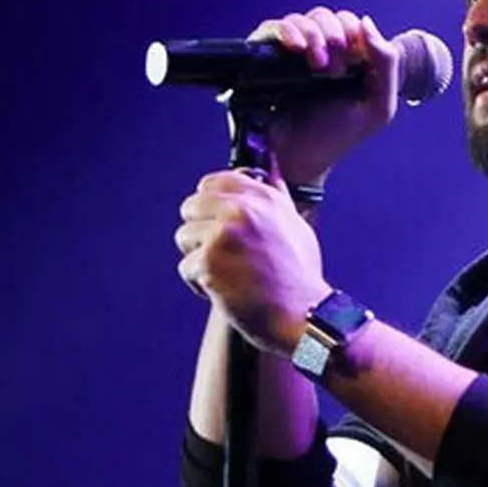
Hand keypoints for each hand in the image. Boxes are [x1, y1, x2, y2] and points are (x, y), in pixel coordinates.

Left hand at [175, 165, 331, 354]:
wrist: (303, 315)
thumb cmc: (299, 276)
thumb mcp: (295, 226)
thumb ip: (275, 197)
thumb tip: (269, 171)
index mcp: (263, 197)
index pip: (214, 182)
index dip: (210, 203)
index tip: (217, 222)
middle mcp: (242, 210)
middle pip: (191, 206)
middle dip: (200, 231)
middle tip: (222, 254)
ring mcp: (224, 235)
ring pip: (184, 237)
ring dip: (198, 258)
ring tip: (226, 274)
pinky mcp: (210, 264)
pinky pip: (186, 268)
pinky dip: (200, 284)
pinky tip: (225, 291)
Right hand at [246, 8, 399, 185]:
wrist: (301, 160)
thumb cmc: (339, 137)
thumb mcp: (378, 106)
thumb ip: (387, 64)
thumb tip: (367, 23)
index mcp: (346, 58)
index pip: (349, 23)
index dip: (353, 33)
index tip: (353, 61)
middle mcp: (318, 52)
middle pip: (325, 17)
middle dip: (333, 36)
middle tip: (334, 69)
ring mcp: (290, 55)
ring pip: (301, 20)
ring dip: (313, 34)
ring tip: (317, 66)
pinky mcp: (265, 59)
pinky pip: (271, 29)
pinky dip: (286, 31)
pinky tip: (296, 47)